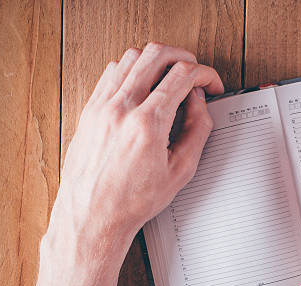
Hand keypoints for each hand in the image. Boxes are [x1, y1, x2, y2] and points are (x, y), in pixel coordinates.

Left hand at [56, 43, 223, 241]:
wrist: (93, 216)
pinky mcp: (89, 110)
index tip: (211, 84)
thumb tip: (199, 103)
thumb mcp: (180, 171)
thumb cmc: (131, 201)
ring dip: (156, 60)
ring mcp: (101, 106)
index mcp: (147, 124)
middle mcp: (121, 108)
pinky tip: (142, 85)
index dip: (206, 74)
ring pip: (131, 56)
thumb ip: (197, 130)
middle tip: (194, 71)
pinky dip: (132, 69)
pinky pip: (111, 72)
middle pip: (157, 54)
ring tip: (168, 76)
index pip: (183, 75)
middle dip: (184, 56)